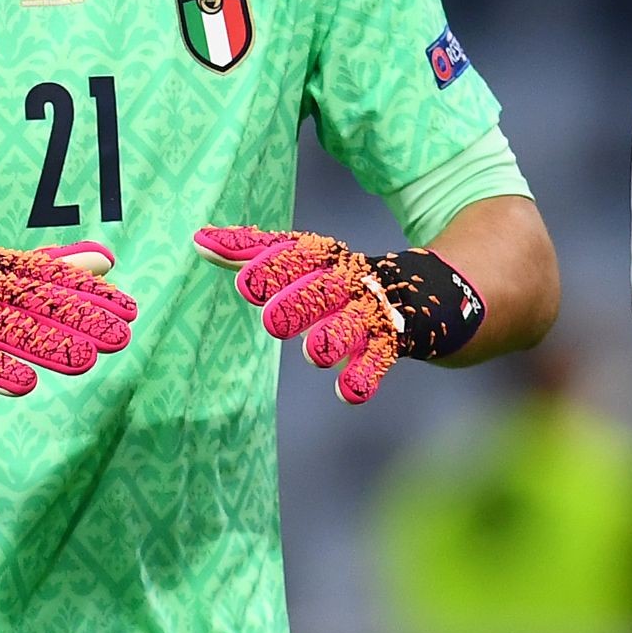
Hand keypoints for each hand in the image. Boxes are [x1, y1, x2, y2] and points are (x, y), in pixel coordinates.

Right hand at [0, 241, 135, 396]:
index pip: (39, 275)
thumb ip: (42, 275)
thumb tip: (104, 258)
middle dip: (75, 316)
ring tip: (87, 362)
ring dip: (42, 344)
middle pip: (26, 299)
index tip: (128, 304)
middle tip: (124, 332)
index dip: (84, 289)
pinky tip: (24, 385)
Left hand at [194, 226, 484, 403]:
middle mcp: (351, 281)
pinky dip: (366, 376)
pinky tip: (349, 394)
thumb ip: (252, 251)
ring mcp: (377, 311)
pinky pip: (382, 359)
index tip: (245, 284)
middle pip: (326, 290)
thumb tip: (196, 239)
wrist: (435, 293)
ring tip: (317, 354)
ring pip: (355, 325)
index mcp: (327, 259)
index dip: (276, 268)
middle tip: (272, 321)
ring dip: (336, 339)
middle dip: (301, 304)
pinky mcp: (401, 340)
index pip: (301, 256)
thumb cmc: (346, 281)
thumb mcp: (304, 262)